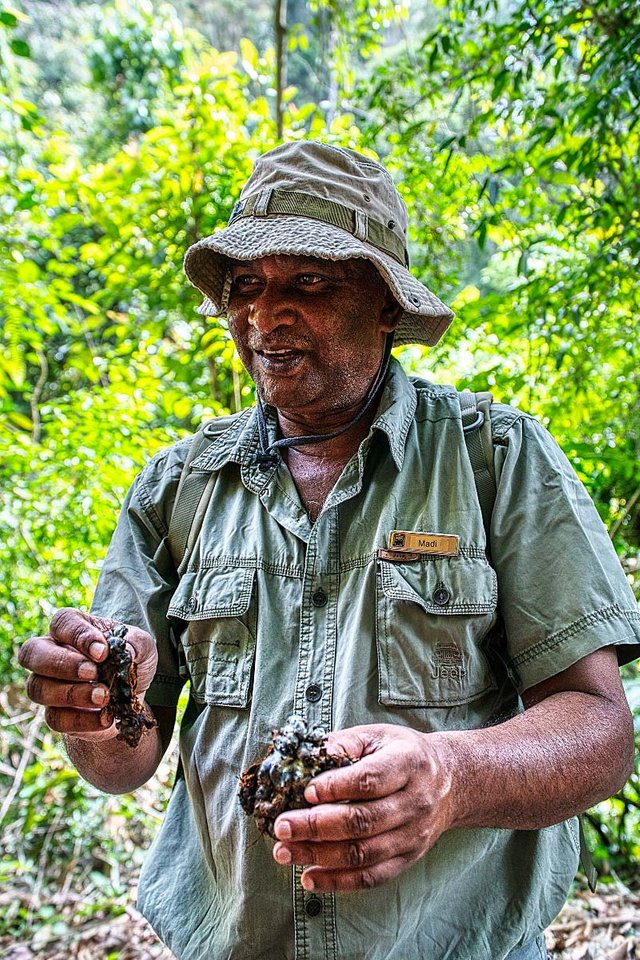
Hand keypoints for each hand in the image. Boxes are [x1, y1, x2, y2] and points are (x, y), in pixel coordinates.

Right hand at [18, 608, 157, 740]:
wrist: (132, 698)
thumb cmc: (130, 662)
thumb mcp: (142, 646)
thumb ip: (136, 643)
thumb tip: (126, 651)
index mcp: (72, 628)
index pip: (62, 622)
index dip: (78, 635)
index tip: (102, 651)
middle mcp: (51, 653)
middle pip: (32, 653)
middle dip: (62, 664)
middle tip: (93, 673)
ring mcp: (48, 685)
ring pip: (38, 688)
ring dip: (72, 693)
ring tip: (103, 697)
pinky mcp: (55, 714)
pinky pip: (55, 719)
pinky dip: (82, 720)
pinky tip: (105, 717)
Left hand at [272, 723, 454, 892]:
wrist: (449, 782)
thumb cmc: (402, 753)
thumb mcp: (378, 735)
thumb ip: (344, 743)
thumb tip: (306, 757)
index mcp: (408, 763)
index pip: (370, 780)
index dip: (336, 787)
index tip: (305, 792)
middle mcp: (415, 802)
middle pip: (363, 821)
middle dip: (316, 826)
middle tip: (281, 826)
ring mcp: (413, 835)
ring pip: (363, 853)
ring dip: (319, 856)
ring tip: (284, 852)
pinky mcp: (407, 859)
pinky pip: (371, 877)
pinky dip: (338, 882)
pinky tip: (309, 878)